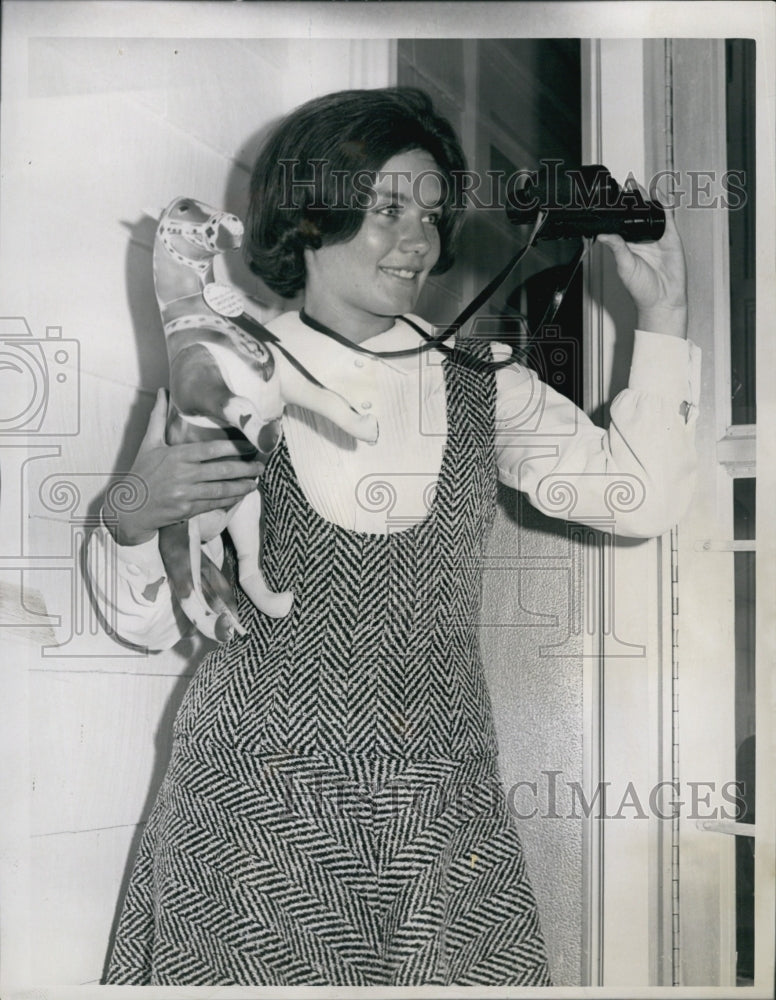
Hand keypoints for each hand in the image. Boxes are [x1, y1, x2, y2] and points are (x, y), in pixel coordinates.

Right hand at [105, 389, 265, 545]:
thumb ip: (158, 417)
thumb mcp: (148, 443)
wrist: (128, 508)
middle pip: (221, 470)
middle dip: (245, 469)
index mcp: (177, 455)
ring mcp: (185, 493)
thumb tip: (164, 390)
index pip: (211, 449)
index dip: (234, 447)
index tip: (250, 445)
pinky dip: (229, 500)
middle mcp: (183, 474)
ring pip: (221, 489)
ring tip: (255, 482)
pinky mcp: (186, 510)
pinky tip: (239, 495)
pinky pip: (213, 504)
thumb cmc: (141, 473)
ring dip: (241, 486)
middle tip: (261, 466)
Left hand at [596, 182, 687, 338]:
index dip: (618, 210)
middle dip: (632, 199)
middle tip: (624, 184)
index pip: (622, 223)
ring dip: (646, 198)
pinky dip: (664, 206)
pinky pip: (667, 218)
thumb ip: (616, 247)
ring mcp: (657, 237)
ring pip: (651, 213)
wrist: (663, 300)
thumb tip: (602, 235)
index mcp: (628, 245)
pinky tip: (658, 195)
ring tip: (637, 184)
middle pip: (637, 214)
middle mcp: (642, 239)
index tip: (610, 198)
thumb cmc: (642, 290)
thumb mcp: (624, 266)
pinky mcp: (671, 238)